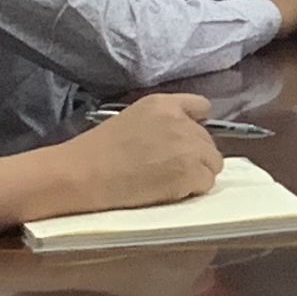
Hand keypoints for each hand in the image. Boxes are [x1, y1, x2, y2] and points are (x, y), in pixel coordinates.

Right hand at [49, 93, 221, 212]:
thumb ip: (162, 123)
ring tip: (168, 182)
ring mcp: (189, 145)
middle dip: (194, 156)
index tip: (185, 142)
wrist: (83, 173)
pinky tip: (168, 192)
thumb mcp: (132, 120)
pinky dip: (192, 190)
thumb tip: (183, 139)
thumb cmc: (97, 152)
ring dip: (197, 174)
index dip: (196, 127)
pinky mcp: (190, 171)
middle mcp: (182, 121)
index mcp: (164, 104)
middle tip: (168, 170)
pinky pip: (206, 183)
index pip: (201, 107)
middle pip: (209, 141)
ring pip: (213, 163)